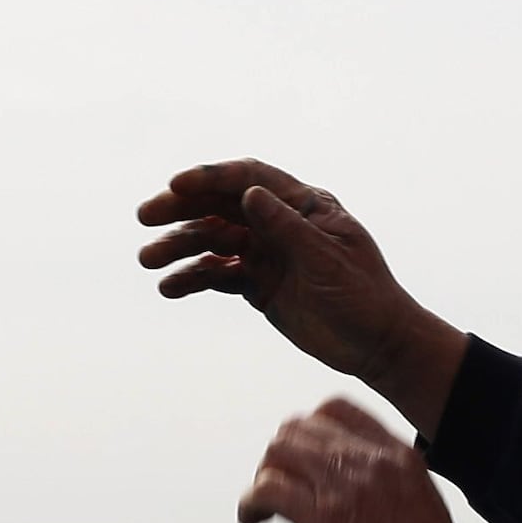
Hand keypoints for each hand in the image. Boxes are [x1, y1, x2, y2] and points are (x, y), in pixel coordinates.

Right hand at [138, 160, 464, 432]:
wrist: (376, 344)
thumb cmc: (364, 295)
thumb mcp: (327, 260)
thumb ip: (287, 227)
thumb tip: (250, 194)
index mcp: (304, 205)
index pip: (250, 179)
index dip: (210, 178)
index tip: (174, 185)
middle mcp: (280, 223)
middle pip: (222, 206)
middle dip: (181, 209)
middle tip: (145, 218)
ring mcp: (267, 253)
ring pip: (213, 241)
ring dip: (179, 248)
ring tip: (147, 261)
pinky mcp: (258, 284)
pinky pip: (218, 275)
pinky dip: (192, 279)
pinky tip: (169, 288)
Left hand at [237, 398, 520, 522]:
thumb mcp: (415, 499)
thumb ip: (378, 480)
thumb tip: (324, 485)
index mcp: (396, 453)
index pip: (336, 409)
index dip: (308, 431)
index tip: (301, 461)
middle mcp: (370, 460)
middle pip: (300, 428)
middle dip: (281, 456)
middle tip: (278, 489)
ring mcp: (346, 487)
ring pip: (279, 451)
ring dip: (264, 477)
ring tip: (264, 506)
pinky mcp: (322, 519)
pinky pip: (268, 490)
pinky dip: (251, 502)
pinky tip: (253, 519)